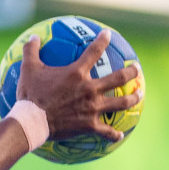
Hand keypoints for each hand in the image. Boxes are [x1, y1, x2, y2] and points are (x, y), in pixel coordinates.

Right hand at [16, 29, 143, 140]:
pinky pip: (107, 131)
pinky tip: (120, 135)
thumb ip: (31, 51)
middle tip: (137, 69)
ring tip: (140, 94)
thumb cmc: (30, 95)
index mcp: (77, 73)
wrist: (32, 121)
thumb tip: (33, 37)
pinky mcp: (90, 125)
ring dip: (133, 98)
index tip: (108, 34)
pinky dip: (114, 134)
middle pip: (119, 78)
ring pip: (121, 103)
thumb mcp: (28, 69)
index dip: (102, 40)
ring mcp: (93, 108)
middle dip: (131, 72)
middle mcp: (90, 89)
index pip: (94, 51)